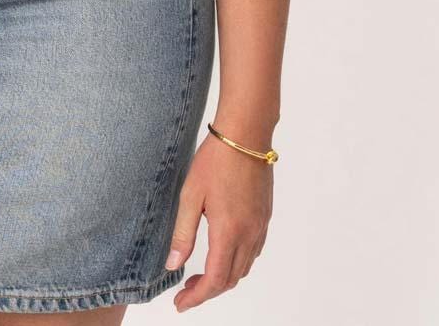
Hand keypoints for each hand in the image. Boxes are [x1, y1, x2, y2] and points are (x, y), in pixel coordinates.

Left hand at [165, 132, 272, 310]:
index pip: (215, 279)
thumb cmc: (215, 160)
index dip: (197, 297)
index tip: (181, 304)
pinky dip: (236, 262)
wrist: (246, 135)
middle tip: (185, 291)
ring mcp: (260, 226)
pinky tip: (220, 253)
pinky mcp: (264, 217)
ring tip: (199, 275)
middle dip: (208, 291)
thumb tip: (173, 265)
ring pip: (244, 267)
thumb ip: (183, 233)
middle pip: (231, 279)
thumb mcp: (190, 195)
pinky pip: (253, 252)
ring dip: (223, 278)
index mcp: (228, 231)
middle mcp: (249, 234)